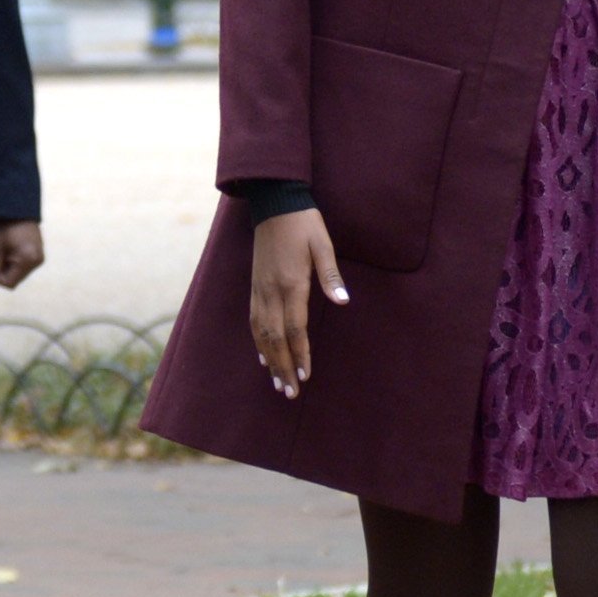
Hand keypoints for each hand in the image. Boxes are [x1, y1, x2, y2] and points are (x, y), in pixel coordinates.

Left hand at [0, 219, 44, 290]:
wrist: (16, 207)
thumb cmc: (4, 225)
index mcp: (28, 260)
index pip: (10, 283)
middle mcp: (37, 261)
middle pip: (15, 279)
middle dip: (3, 272)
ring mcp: (40, 257)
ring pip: (20, 273)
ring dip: (9, 267)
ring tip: (3, 251)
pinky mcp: (40, 253)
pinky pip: (25, 266)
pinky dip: (16, 262)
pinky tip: (11, 249)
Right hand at [248, 207, 347, 397]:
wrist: (274, 203)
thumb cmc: (304, 224)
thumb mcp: (323, 244)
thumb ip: (331, 275)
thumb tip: (343, 301)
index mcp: (291, 283)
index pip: (295, 328)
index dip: (300, 354)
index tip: (305, 376)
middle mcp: (272, 291)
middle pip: (275, 338)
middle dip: (283, 367)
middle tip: (289, 393)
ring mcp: (260, 289)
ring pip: (261, 333)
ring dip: (269, 360)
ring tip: (276, 382)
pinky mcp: (254, 286)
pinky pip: (254, 320)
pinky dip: (258, 341)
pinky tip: (263, 355)